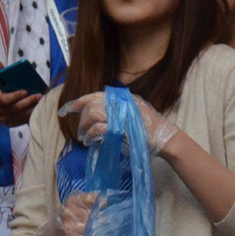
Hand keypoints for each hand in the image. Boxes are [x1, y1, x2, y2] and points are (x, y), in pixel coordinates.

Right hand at [0, 60, 41, 125]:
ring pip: (22, 115)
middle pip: (16, 108)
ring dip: (33, 109)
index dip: (16, 96)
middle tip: (39, 95)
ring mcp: (5, 119)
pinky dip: (32, 115)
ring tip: (42, 101)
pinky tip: (39, 108)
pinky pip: (23, 121)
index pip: (6, 100)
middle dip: (29, 102)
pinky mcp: (11, 124)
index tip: (25, 91)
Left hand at [61, 91, 179, 153]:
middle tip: (82, 131)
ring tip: (85, 137)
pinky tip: (91, 140)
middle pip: (92, 105)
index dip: (81, 101)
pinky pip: (99, 128)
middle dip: (83, 119)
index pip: (96, 95)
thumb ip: (120, 108)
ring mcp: (121, 114)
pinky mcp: (120, 128)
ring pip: (92, 115)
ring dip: (85, 127)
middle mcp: (121, 102)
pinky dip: (92, 134)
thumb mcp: (136, 111)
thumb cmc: (151, 127)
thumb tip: (98, 111)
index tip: (69, 108)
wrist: (165, 137)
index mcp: (123, 97)